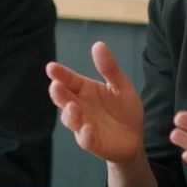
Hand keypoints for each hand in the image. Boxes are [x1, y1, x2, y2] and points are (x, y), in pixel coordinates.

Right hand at [47, 42, 144, 164]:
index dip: (60, 74)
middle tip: (55, 86)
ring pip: (71, 120)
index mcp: (85, 90)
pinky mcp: (92, 142)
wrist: (135, 137)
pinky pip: (85, 139)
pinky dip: (85, 135)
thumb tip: (98, 44)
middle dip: (58, 94)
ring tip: (73, 107)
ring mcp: (84, 125)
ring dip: (70, 114)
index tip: (51, 67)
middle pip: (64, 99)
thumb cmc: (124, 109)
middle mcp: (80, 106)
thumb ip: (109, 68)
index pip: (69, 80)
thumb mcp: (121, 85)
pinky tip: (87, 128)